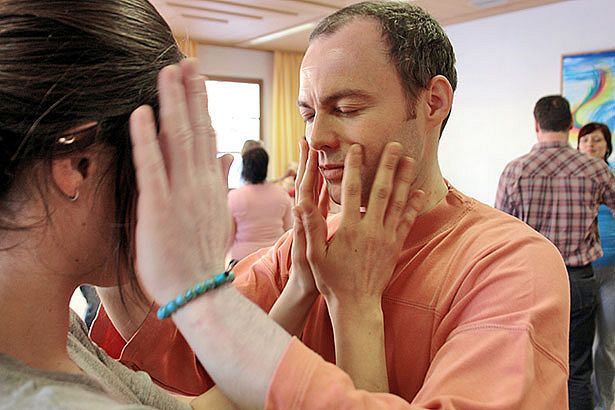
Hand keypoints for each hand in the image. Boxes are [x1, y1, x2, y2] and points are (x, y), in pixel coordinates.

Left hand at [129, 59, 227, 302]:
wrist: (198, 290)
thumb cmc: (201, 255)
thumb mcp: (218, 214)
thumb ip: (221, 180)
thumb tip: (225, 153)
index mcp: (211, 184)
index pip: (206, 137)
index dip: (201, 105)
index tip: (197, 80)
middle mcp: (198, 183)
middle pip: (194, 129)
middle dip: (189, 93)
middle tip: (185, 62)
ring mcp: (180, 193)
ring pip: (177, 139)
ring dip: (172, 103)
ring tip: (168, 72)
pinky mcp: (157, 207)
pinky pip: (152, 167)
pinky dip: (146, 139)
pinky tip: (142, 113)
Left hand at [287, 139, 328, 296]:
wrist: (307, 288)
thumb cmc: (309, 274)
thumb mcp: (307, 252)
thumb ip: (303, 229)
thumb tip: (298, 206)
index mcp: (305, 220)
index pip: (306, 187)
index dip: (307, 167)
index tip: (309, 147)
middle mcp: (308, 215)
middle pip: (310, 182)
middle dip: (311, 162)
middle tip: (312, 139)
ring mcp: (314, 218)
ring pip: (319, 189)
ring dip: (321, 170)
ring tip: (326, 151)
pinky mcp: (322, 223)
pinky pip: (327, 200)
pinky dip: (331, 186)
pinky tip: (340, 177)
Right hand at [296, 142, 425, 305]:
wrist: (356, 303)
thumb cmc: (332, 279)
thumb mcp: (314, 255)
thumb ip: (310, 228)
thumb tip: (300, 204)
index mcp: (349, 229)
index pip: (352, 191)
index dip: (355, 168)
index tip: (358, 148)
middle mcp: (371, 230)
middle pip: (381, 191)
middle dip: (388, 166)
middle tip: (396, 145)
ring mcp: (386, 237)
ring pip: (398, 203)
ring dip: (404, 179)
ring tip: (410, 160)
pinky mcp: (395, 246)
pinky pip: (407, 221)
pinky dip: (414, 204)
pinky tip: (419, 190)